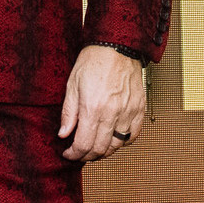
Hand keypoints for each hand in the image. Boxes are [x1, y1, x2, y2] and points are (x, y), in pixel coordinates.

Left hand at [58, 44, 145, 161]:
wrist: (117, 46)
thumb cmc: (94, 61)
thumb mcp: (72, 85)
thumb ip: (68, 113)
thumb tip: (63, 134)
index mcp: (92, 108)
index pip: (83, 144)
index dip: (74, 154)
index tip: (69, 154)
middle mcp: (112, 113)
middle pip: (100, 149)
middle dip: (87, 156)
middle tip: (80, 154)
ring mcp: (128, 112)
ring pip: (117, 145)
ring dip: (104, 152)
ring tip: (95, 148)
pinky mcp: (139, 109)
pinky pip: (133, 135)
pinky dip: (123, 142)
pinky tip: (113, 139)